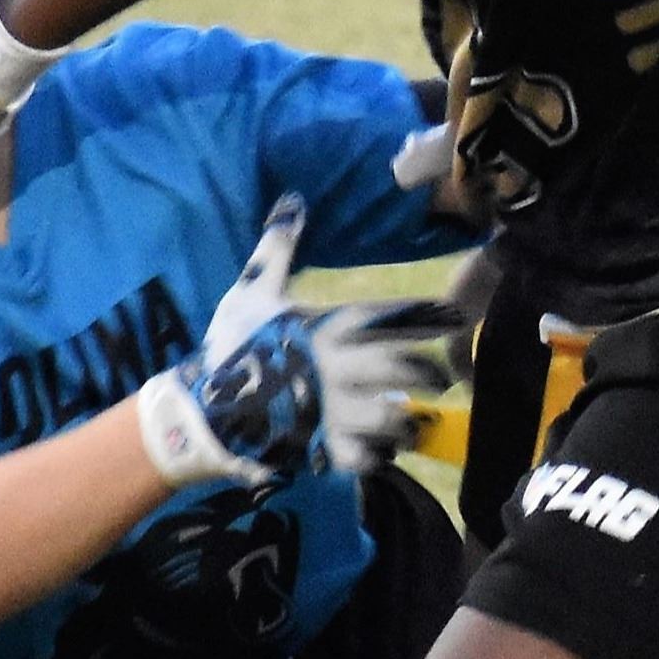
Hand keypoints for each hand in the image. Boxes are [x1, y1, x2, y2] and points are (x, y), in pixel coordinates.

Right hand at [135, 200, 458, 485]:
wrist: (200, 409)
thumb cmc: (231, 345)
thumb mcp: (252, 290)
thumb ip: (278, 249)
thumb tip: (292, 201)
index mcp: (325, 326)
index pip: (389, 316)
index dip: (428, 316)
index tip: (458, 316)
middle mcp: (336, 368)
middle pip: (401, 369)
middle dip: (428, 373)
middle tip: (442, 378)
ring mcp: (331, 412)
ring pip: (392, 417)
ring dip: (408, 419)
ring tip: (413, 419)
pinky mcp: (320, 450)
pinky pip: (366, 457)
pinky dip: (380, 455)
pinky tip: (383, 451)